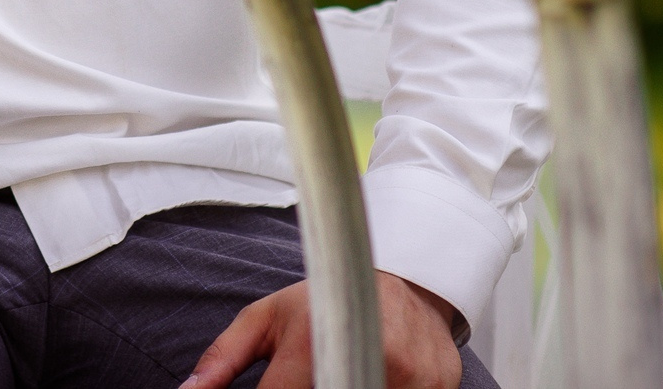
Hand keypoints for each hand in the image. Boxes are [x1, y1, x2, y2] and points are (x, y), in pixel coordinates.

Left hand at [183, 272, 462, 388]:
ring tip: (344, 372)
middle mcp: (369, 358)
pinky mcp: (439, 388)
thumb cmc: (328, 301)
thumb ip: (223, 358)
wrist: (407, 284)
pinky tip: (377, 377)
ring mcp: (411, 378)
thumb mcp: (266, 318)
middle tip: (315, 374)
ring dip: (349, 388)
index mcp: (316, 341)